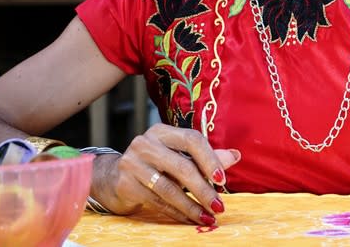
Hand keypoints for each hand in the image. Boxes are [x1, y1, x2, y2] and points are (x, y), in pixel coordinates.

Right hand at [96, 123, 240, 224]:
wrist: (114, 177)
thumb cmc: (155, 164)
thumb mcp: (179, 155)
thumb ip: (205, 156)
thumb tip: (235, 155)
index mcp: (162, 132)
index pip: (191, 139)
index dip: (209, 158)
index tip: (222, 179)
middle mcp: (145, 143)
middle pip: (181, 166)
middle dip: (204, 189)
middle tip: (219, 206)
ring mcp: (132, 163)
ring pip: (169, 188)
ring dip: (192, 206)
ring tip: (208, 217)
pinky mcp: (125, 184)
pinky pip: (157, 202)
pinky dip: (176, 212)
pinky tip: (189, 218)